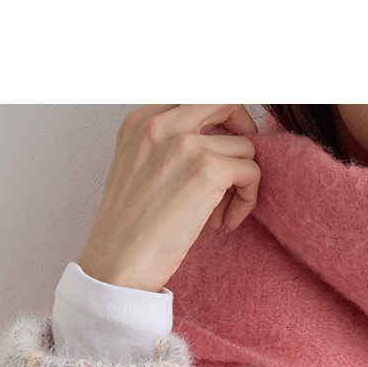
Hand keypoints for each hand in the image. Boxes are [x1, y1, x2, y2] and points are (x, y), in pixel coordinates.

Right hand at [80, 106, 260, 291]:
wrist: (116, 267)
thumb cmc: (126, 233)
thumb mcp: (135, 171)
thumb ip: (162, 149)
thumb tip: (208, 147)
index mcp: (140, 121)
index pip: (194, 99)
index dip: (216, 120)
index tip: (221, 147)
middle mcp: (160, 123)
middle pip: (224, 101)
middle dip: (241, 131)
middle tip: (238, 167)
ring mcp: (185, 144)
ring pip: (244, 146)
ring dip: (239, 183)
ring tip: (217, 215)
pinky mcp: (207, 170)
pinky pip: (251, 172)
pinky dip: (247, 200)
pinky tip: (223, 224)